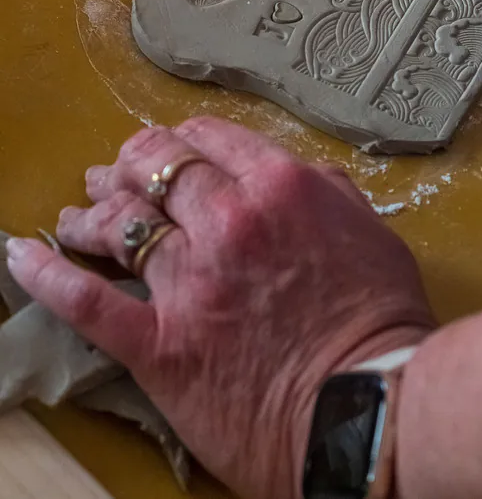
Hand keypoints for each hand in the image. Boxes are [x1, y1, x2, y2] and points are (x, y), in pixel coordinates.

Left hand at [6, 118, 432, 498]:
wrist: (368, 409)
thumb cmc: (380, 319)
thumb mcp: (370, 229)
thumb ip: (326, 190)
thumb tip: (297, 175)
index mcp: (278, 185)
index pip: (208, 140)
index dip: (181, 139)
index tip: (170, 147)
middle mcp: (227, 220)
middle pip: (155, 170)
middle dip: (129, 163)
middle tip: (114, 170)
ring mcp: (189, 281)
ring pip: (119, 225)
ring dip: (91, 210)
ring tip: (75, 210)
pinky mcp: (160, 343)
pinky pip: (88, 303)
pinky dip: (47, 276)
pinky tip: (21, 256)